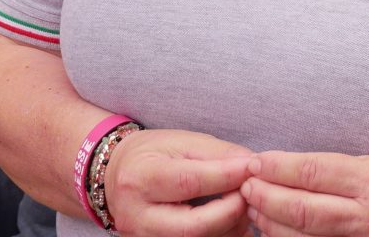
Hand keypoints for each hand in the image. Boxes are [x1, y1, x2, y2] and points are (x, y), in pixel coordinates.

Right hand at [104, 129, 253, 236]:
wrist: (116, 174)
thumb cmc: (152, 153)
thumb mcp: (181, 141)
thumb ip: (217, 153)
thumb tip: (251, 164)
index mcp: (141, 177)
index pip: (188, 182)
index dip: (226, 176)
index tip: (252, 168)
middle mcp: (137, 215)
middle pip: (191, 226)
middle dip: (230, 211)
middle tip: (250, 193)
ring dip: (228, 228)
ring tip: (244, 208)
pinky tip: (232, 223)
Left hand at [241, 150, 368, 236]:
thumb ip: (345, 172)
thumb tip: (298, 172)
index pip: (315, 172)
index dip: (278, 167)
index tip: (254, 161)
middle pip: (304, 211)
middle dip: (266, 198)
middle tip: (244, 186)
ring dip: (274, 227)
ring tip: (254, 210)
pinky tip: (280, 236)